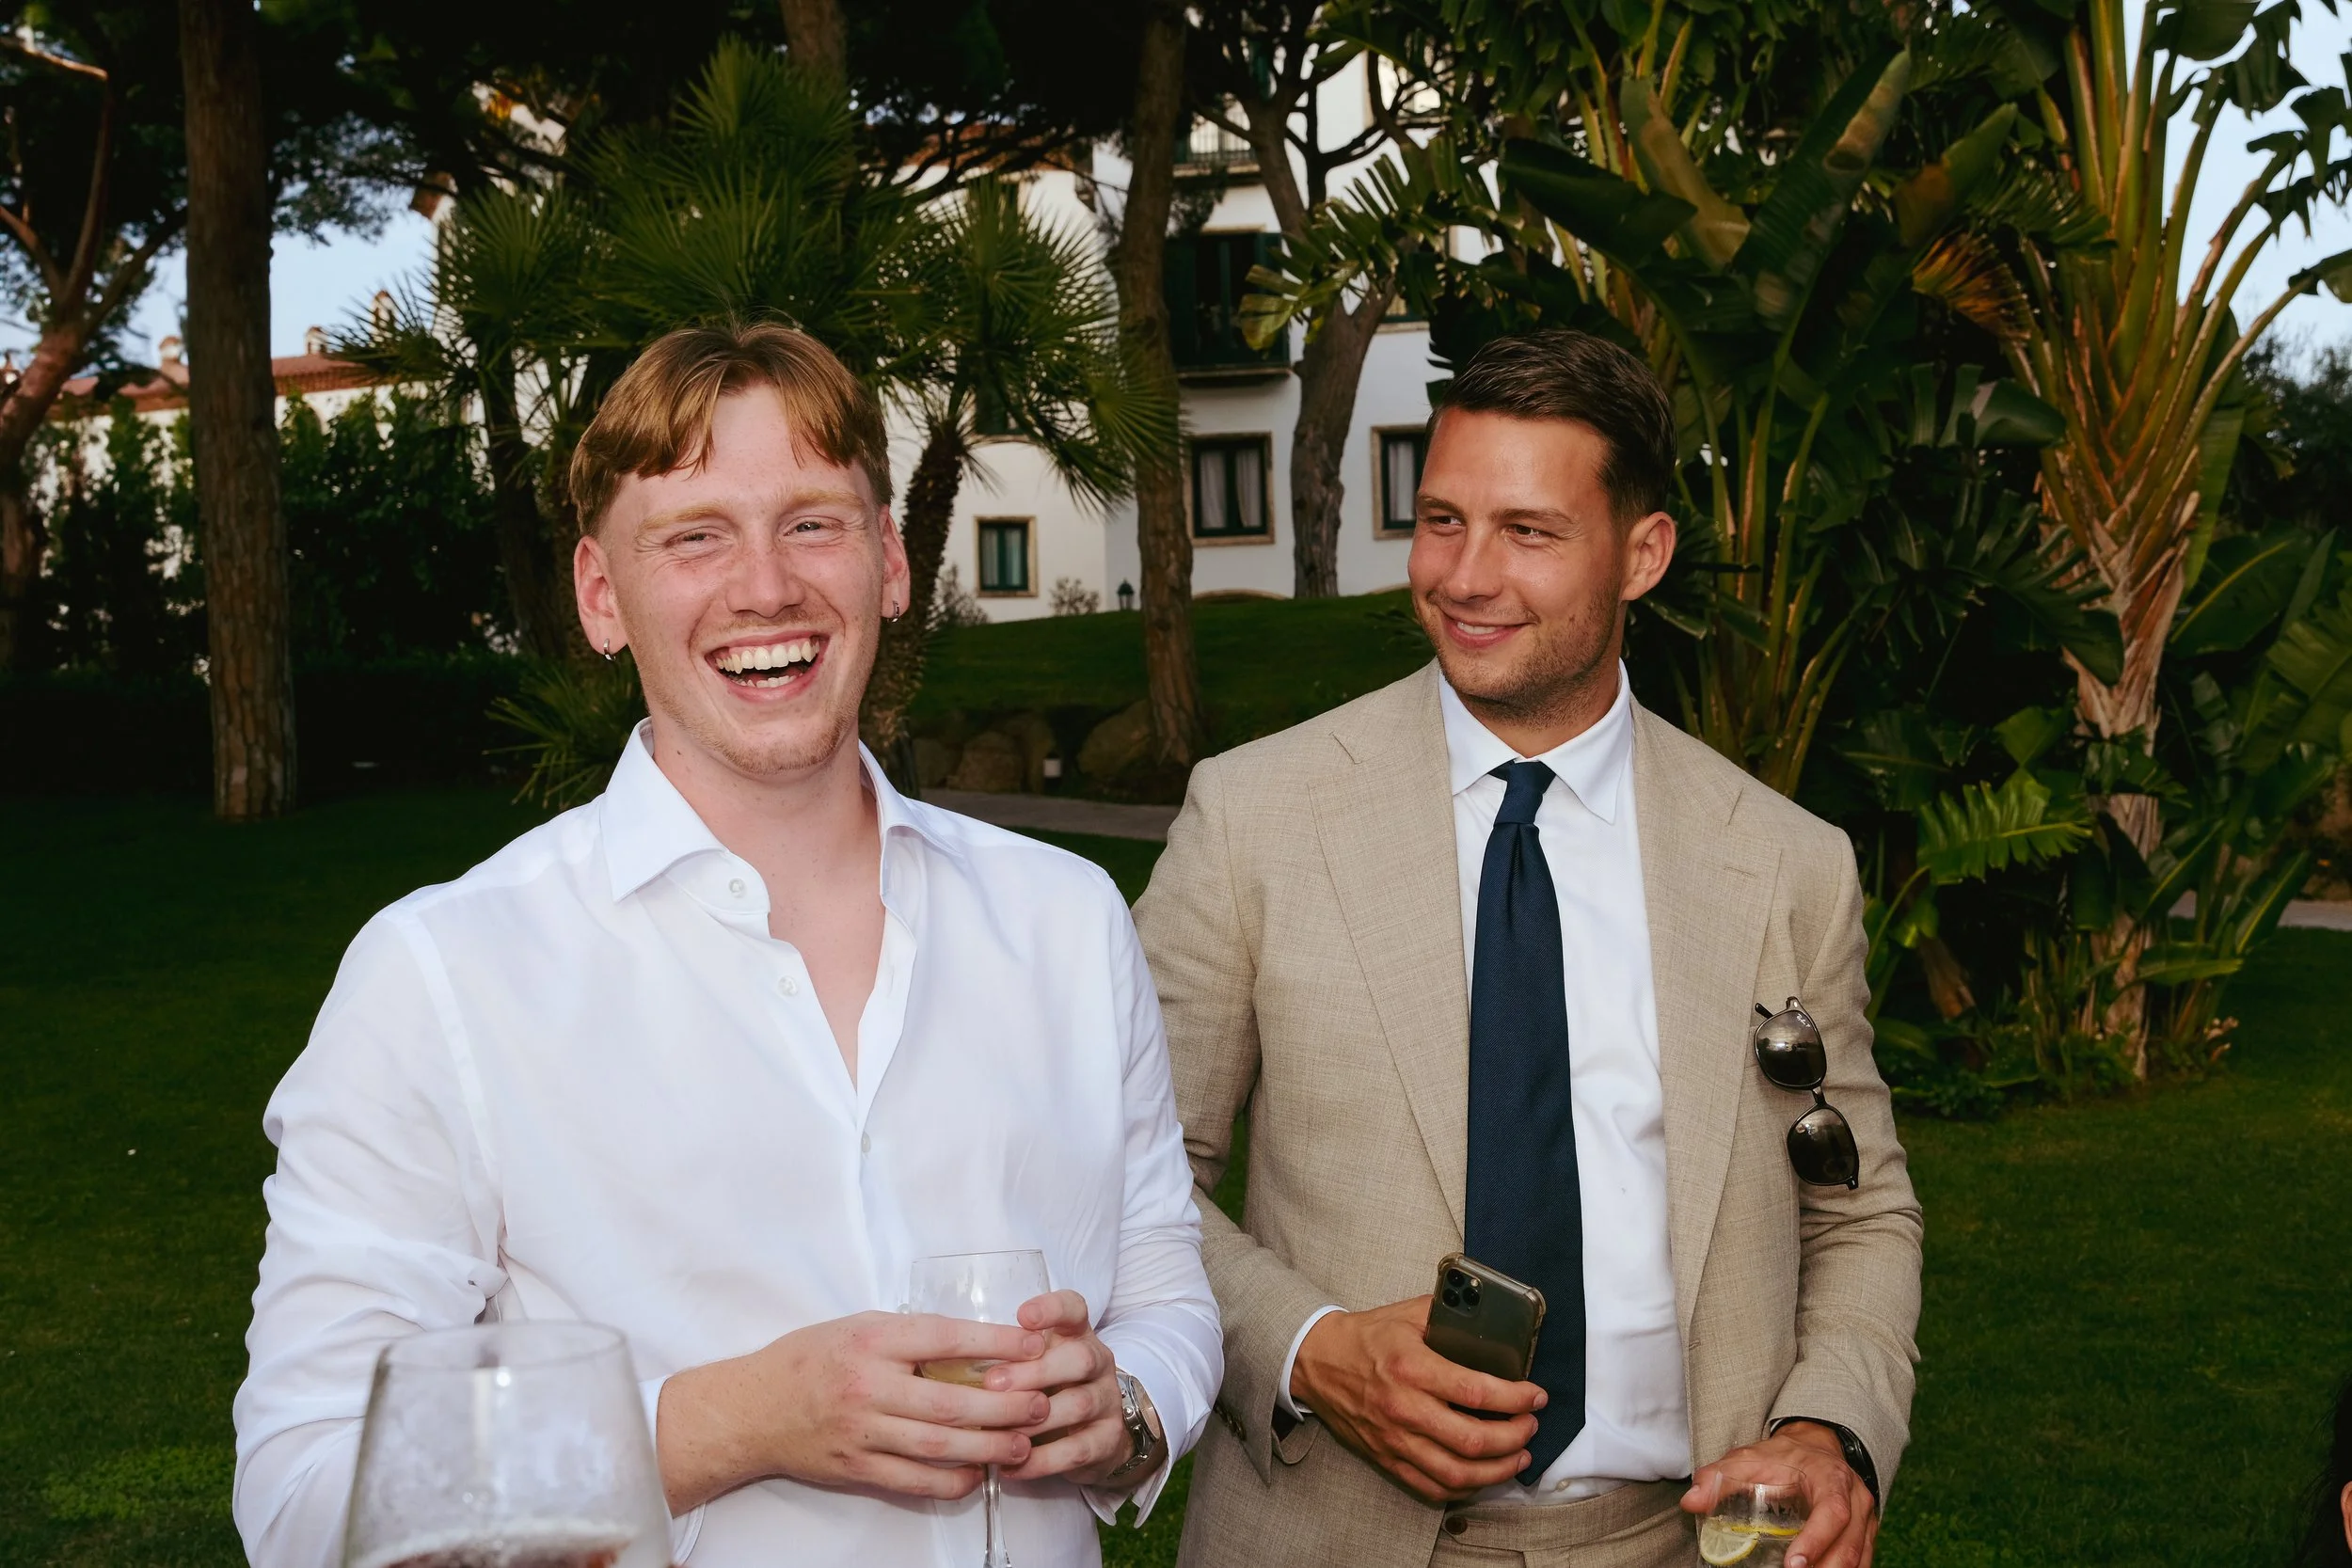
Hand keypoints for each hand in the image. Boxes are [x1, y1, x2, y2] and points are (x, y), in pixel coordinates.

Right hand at [656, 1310, 1048, 1510]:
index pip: (944, 1338)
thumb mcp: (860, 1327)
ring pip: (937, 1446)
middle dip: (1004, 1406)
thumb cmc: (812, 1358)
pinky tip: (978, 1474)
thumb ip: (911, 1336)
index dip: (995, 1342)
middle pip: (949, 1402)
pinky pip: (913, 1481)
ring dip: (988, 1447)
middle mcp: (867, 1386)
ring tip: (1022, 1443)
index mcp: (871, 1340)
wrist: (753, 1408)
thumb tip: (977, 1343)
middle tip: (1041, 1404)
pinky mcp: (855, 1468)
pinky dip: (950, 1481)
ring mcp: (860, 1432)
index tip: (1034, 1344)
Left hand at [987, 1289, 1160, 1488]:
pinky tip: (1010, 1466)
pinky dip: (1040, 1461)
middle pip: (1080, 1358)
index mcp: (1076, 1336)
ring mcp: (1107, 1401)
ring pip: (1079, 1404)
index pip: (1074, 1308)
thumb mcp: (1034, 1364)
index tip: (1023, 1317)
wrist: (1095, 1436)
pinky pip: (1076, 1450)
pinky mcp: (1108, 1440)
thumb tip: (947, 1358)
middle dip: (1035, 1371)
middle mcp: (1098, 1363)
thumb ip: (1008, 1357)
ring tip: (996, 1431)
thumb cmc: (1049, 1390)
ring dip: (1033, 1419)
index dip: (1052, 1309)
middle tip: (993, 1383)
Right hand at [1288, 1296, 1544, 1504]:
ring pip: (1457, 1473)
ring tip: (1518, 1456)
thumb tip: (1494, 1318)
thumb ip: (1450, 1315)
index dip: (1516, 1399)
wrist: (1317, 1361)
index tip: (1536, 1396)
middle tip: (1531, 1426)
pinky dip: (1465, 1488)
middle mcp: (1405, 1408)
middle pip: (1473, 1440)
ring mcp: (1396, 1440)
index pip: (1476, 1391)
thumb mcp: (1409, 1313)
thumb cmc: (1367, 1337)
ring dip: (1498, 1470)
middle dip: (1515, 1437)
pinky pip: (1433, 1487)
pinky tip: (1483, 1474)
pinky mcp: (1388, 1459)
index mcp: (1413, 1368)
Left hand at [1681, 1423, 1876, 1567]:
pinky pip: (1861, 1561)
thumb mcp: (1750, 1460)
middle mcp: (1856, 1500)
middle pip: (1850, 1543)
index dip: (1816, 1540)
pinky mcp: (1865, 1535)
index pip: (1833, 1512)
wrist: (1815, 1447)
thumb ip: (1720, 1478)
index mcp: (1832, 1479)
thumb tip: (1691, 1501)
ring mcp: (1865, 1520)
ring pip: (1859, 1557)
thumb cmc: (1784, 1457)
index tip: (1793, 1563)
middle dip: (1826, 1567)